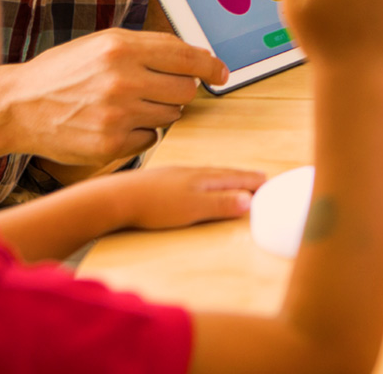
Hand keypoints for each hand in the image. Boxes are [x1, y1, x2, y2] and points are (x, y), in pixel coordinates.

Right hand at [0, 29, 227, 165]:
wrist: (18, 106)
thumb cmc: (64, 73)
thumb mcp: (103, 44)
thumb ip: (151, 48)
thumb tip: (200, 57)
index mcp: (121, 48)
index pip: (186, 57)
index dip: (210, 66)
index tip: (221, 73)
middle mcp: (121, 80)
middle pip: (185, 90)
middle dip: (177, 90)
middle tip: (154, 90)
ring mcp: (117, 115)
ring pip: (172, 115)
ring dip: (159, 112)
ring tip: (127, 105)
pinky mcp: (111, 144)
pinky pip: (152, 139)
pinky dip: (141, 133)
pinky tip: (116, 124)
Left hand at [104, 166, 265, 228]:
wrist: (115, 199)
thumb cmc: (153, 205)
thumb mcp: (193, 208)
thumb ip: (221, 204)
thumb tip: (248, 200)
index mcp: (203, 178)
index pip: (235, 178)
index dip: (252, 181)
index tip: (267, 181)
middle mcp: (191, 172)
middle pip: (223, 174)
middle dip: (242, 177)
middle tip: (258, 178)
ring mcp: (174, 176)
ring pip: (207, 175)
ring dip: (224, 178)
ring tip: (232, 180)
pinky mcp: (160, 182)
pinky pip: (192, 178)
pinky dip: (204, 182)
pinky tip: (197, 186)